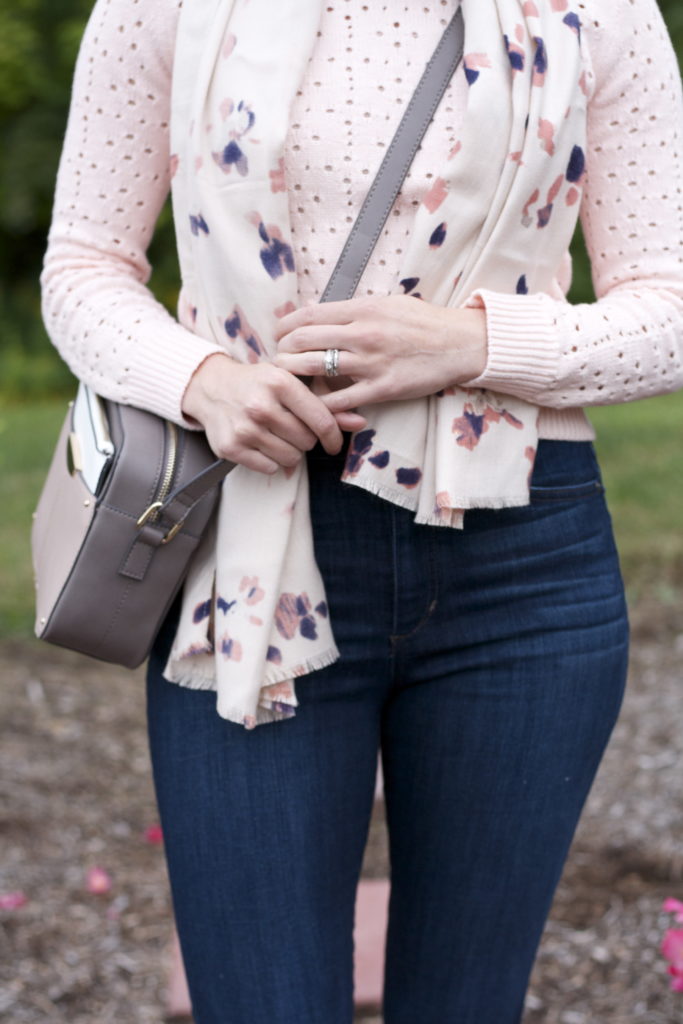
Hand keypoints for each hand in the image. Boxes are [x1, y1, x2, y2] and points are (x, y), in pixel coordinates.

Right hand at [181, 353, 367, 473]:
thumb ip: (326, 404)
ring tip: (276, 435)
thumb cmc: (259, 384)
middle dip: (305, 439)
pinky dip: (270, 461)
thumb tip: (361, 424)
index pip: (321, 420)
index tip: (333, 444)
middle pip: (307, 442)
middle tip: (291, 428)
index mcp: (280, 382)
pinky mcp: (230, 448)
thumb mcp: (291, 383)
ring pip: (290, 458)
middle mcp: (261, 405)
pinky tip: (261, 444)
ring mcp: (244, 428)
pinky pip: (269, 468)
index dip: (334, 437)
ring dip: (289, 451)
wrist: (211, 387)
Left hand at [272, 294, 487, 413]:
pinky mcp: (382, 389)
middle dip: (283, 351)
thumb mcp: (387, 302)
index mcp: (362, 309)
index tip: (278, 334)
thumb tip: (316, 310)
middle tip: (278, 359)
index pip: (308, 315)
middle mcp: (363, 334)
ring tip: (288, 380)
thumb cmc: (424, 322)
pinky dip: (323, 404)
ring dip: (294, 376)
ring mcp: (371, 363)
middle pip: (303, 341)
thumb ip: (352, 308)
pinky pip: (340, 400)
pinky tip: (315, 405)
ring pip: (315, 369)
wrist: (460, 344)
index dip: (285, 326)